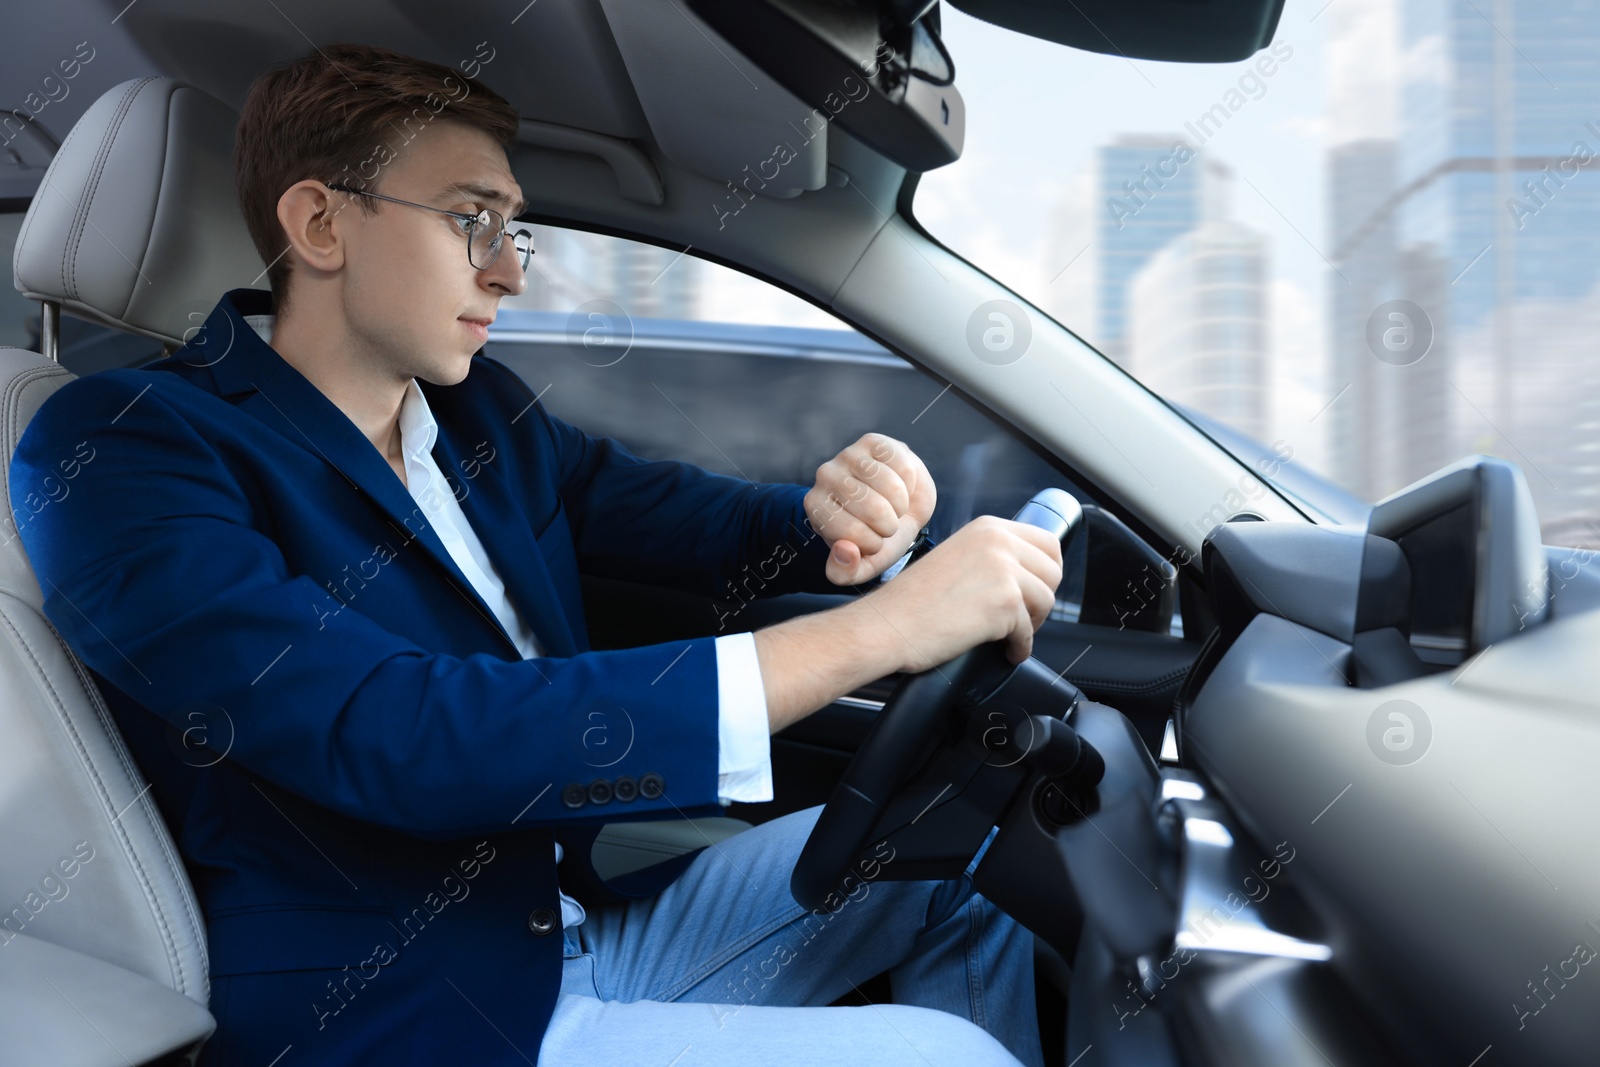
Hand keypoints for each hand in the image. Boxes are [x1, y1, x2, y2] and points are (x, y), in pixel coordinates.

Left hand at [804, 433, 935, 585]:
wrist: (901, 508)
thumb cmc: (879, 537)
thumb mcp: (862, 564)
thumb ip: (846, 572)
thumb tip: (845, 550)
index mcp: (816, 508)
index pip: (849, 534)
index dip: (872, 544)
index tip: (872, 541)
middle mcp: (825, 477)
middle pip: (871, 508)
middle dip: (889, 525)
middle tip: (886, 524)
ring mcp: (848, 455)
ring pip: (889, 486)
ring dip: (901, 504)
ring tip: (894, 506)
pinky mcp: (873, 441)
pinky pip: (902, 465)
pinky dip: (910, 482)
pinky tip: (902, 485)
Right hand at [868, 515, 1063, 669]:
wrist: (888, 625)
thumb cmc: (913, 601)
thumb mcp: (957, 557)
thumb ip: (991, 556)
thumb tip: (1028, 575)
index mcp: (988, 528)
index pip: (1048, 542)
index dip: (1046, 571)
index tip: (1035, 590)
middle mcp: (998, 542)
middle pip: (1053, 571)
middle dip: (1041, 598)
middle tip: (1021, 616)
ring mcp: (1003, 571)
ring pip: (1046, 601)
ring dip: (1032, 623)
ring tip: (1009, 634)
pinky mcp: (1004, 604)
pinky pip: (1029, 632)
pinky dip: (1019, 647)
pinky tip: (1004, 651)